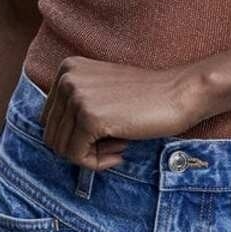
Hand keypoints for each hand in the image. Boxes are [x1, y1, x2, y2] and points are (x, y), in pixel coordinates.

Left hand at [39, 56, 205, 167]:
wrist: (180, 93)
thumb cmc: (146, 98)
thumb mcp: (101, 92)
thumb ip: (75, 106)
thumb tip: (55, 142)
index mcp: (66, 69)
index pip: (50, 119)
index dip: (76, 136)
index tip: (105, 134)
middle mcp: (66, 79)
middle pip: (51, 135)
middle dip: (82, 148)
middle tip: (114, 144)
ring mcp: (76, 97)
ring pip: (61, 148)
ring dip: (90, 156)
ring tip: (118, 147)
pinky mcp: (89, 118)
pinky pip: (76, 156)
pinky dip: (97, 163)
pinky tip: (121, 152)